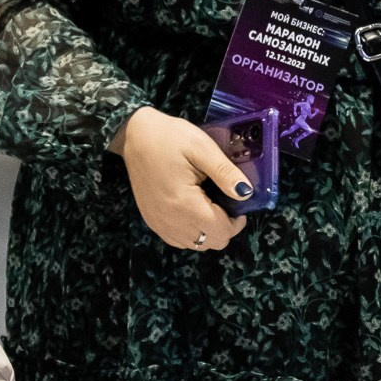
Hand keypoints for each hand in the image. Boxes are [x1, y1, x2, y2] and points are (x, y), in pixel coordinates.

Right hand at [116, 106, 249, 250]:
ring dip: (208, 231)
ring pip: (194, 245)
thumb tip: (246, 194)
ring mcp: (158, 223)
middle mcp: (169, 220)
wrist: (135, 135)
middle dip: (224, 227)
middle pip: (210, 243)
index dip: (237, 222)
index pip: (221, 232)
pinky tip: (193, 212)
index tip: (238, 203)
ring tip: (208, 205)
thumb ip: (225, 173)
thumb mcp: (202, 148)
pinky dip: (191, 233)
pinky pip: (178, 240)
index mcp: (184, 203)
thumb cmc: (170, 137)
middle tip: (225, 202)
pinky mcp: (151, 220)